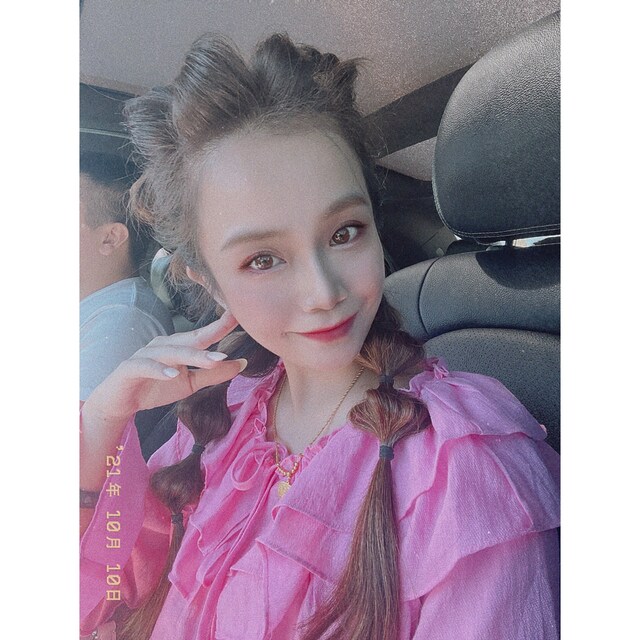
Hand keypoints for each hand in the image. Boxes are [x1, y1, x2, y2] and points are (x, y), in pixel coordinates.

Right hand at [83, 311, 244, 424]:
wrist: (119, 402)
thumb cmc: (155, 387)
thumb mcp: (190, 383)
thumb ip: (214, 374)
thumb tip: (243, 363)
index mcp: (178, 345)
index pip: (203, 334)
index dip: (221, 326)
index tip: (240, 316)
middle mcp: (163, 345)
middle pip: (190, 339)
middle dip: (211, 335)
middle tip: (233, 334)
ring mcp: (145, 354)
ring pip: (171, 351)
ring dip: (192, 356)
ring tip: (212, 362)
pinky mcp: (129, 368)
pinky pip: (145, 365)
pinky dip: (158, 369)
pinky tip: (172, 375)